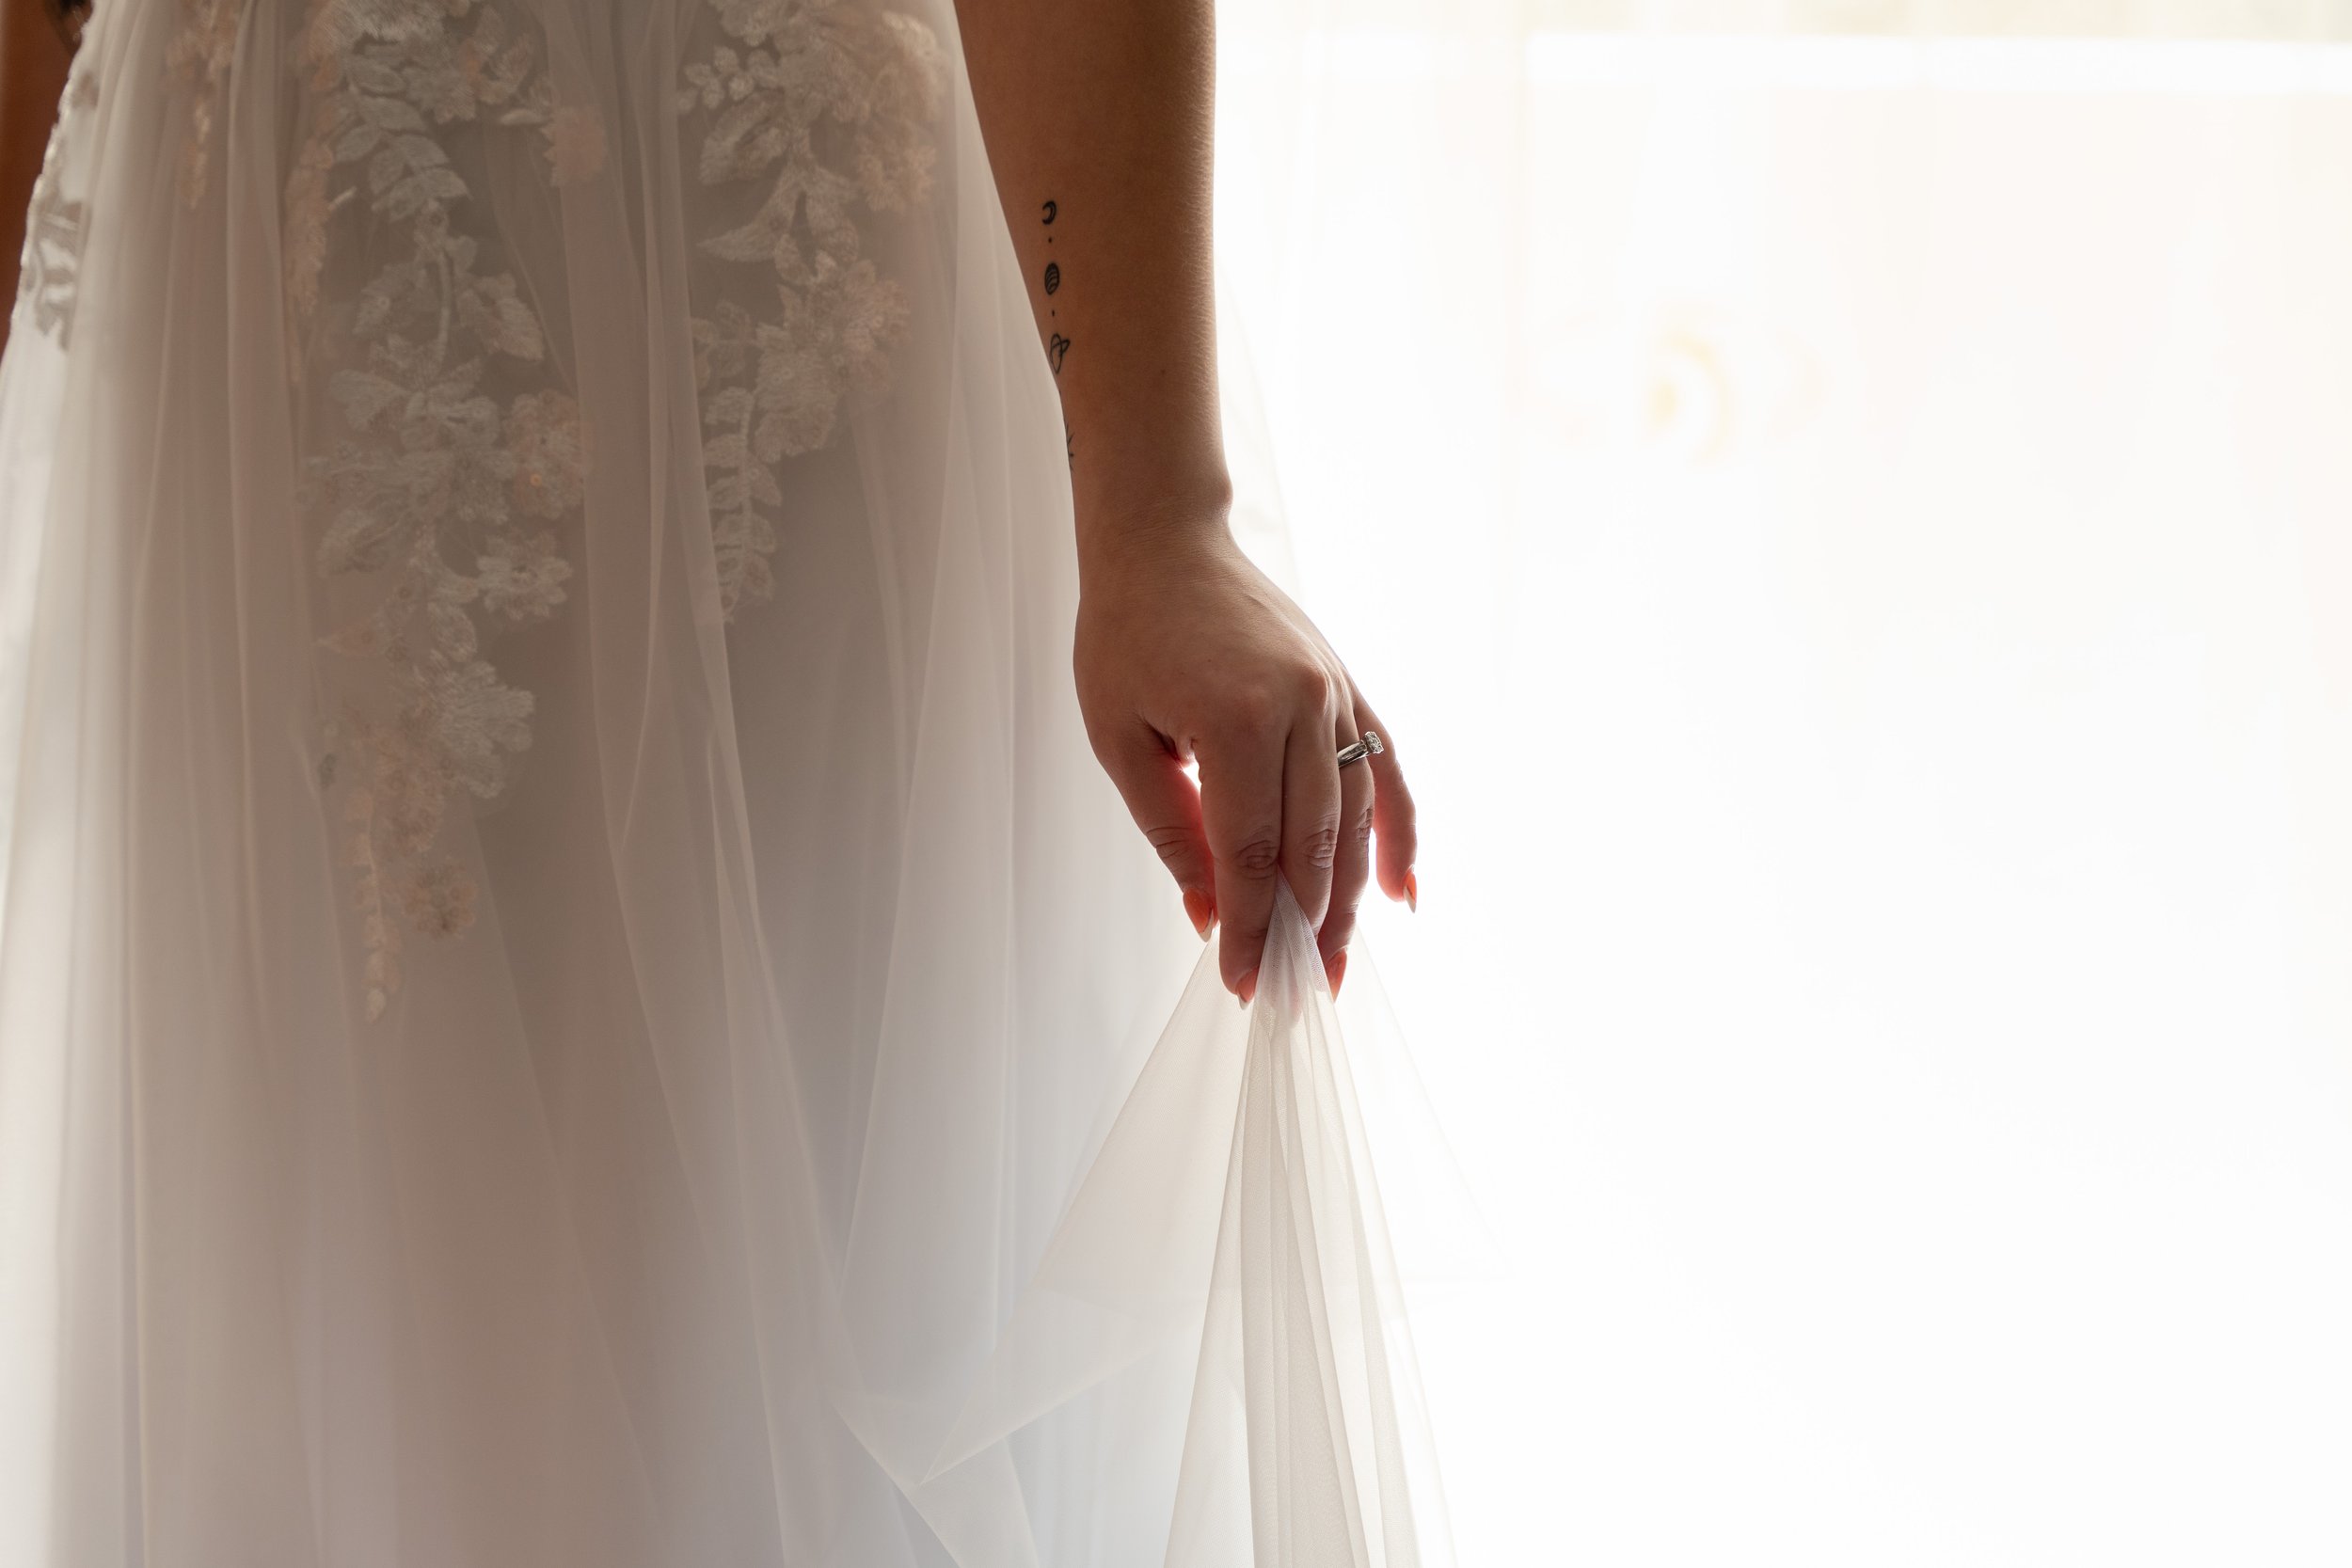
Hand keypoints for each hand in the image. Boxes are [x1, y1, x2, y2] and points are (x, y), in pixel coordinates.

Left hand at [1074, 510, 1416, 1000]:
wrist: (1166, 543)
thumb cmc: (1127, 634)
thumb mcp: (1120, 740)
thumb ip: (1171, 831)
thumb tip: (1209, 915)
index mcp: (1236, 720)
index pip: (1250, 855)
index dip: (1248, 927)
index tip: (1242, 981)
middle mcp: (1301, 707)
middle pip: (1313, 847)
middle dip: (1302, 929)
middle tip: (1294, 992)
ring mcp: (1333, 694)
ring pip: (1355, 819)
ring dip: (1348, 897)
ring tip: (1334, 959)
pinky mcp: (1347, 687)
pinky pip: (1387, 769)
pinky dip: (1399, 833)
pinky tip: (1401, 893)